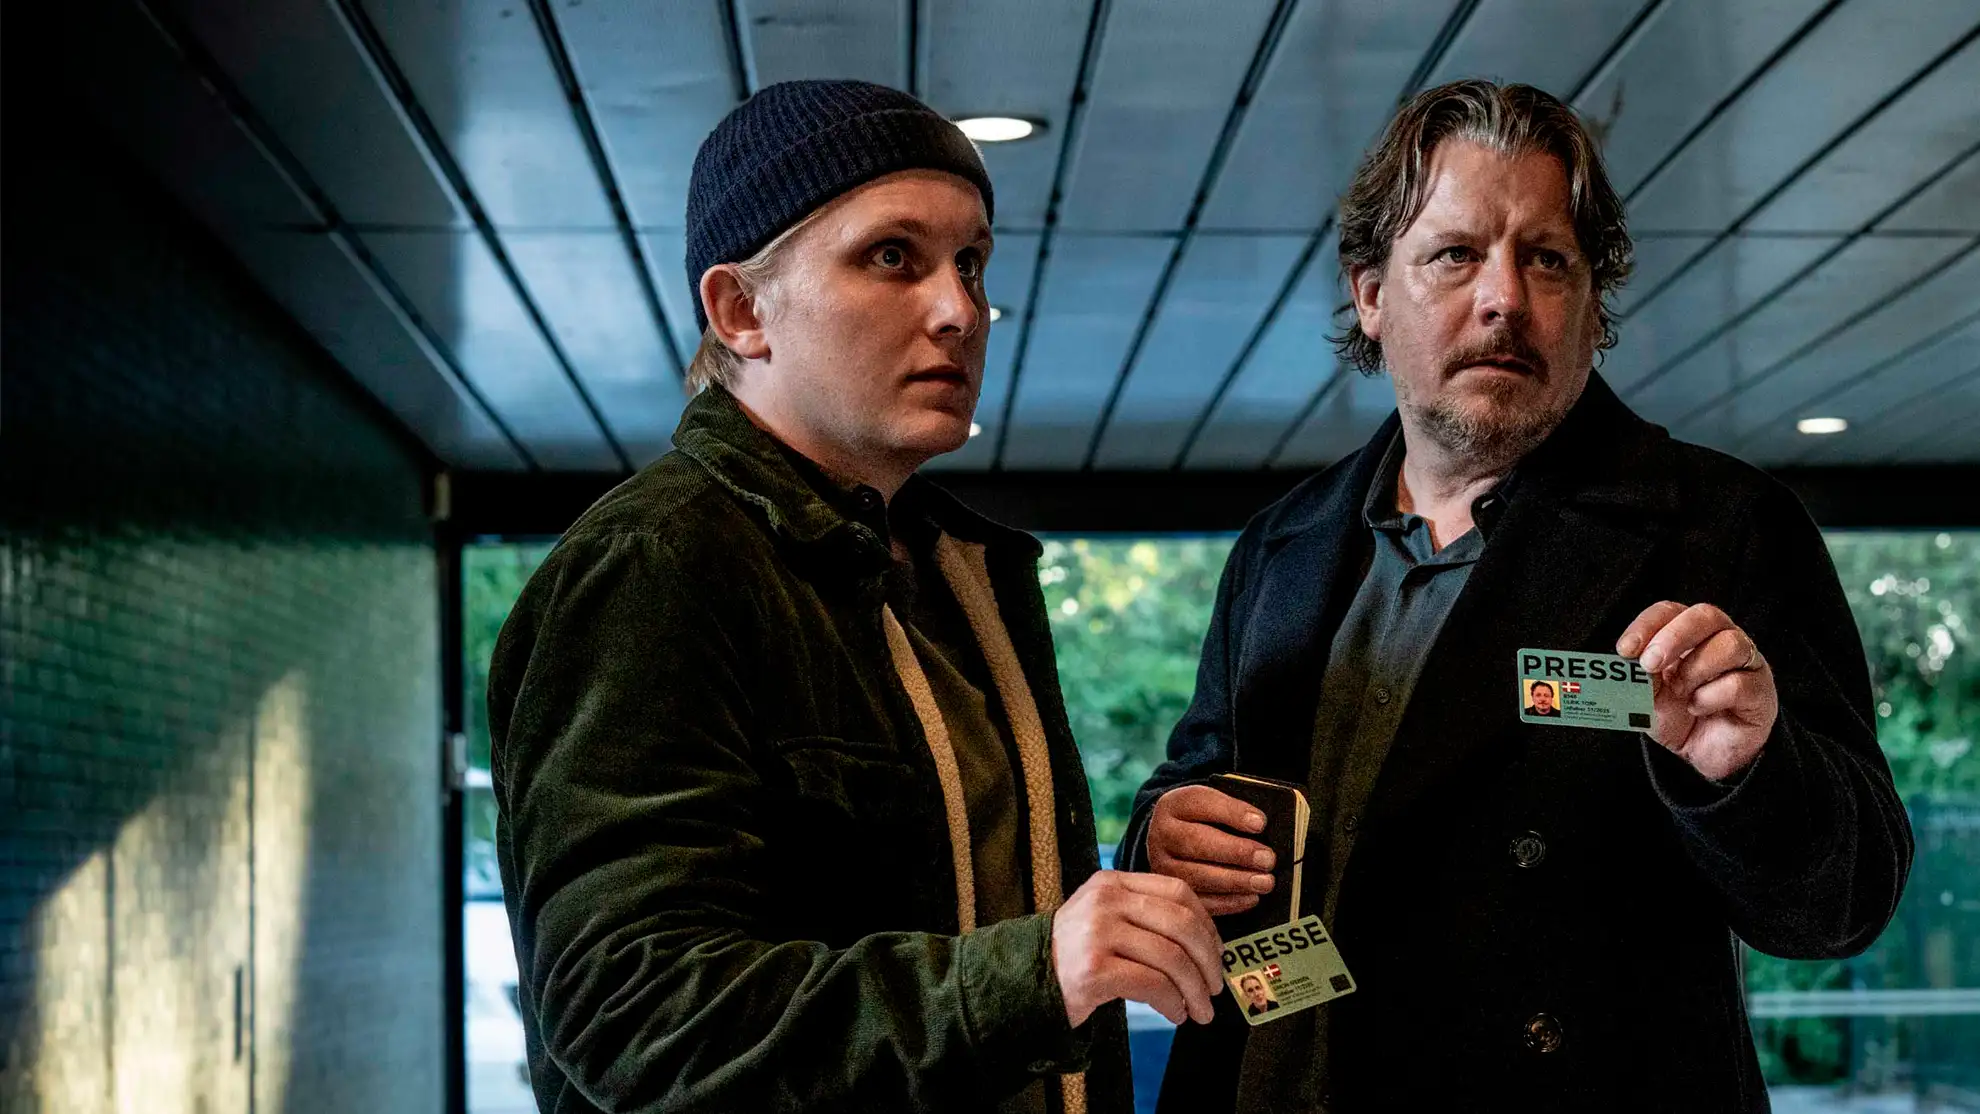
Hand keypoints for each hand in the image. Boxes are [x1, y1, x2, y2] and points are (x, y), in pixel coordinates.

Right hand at [1052, 871, 1225, 1027]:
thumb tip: (1207, 942)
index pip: (1177, 891)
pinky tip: (1175, 1013)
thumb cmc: (1077, 954)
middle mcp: (1105, 901)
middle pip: (1181, 924)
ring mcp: (1098, 933)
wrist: (1028, 979)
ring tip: (1200, 1010)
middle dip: (1208, 961)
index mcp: (1112, 882)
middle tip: (1215, 988)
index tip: (1216, 952)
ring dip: (1195, 990)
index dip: (1206, 924)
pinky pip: (1152, 985)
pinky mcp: (1095, 969)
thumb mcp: (1106, 917)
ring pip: (1171, 957)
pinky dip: (1173, 1003)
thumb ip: (1146, 915)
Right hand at [1146, 785, 1276, 915]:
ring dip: (1235, 881)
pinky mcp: (1172, 892)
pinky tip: (1251, 897)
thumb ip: (1234, 811)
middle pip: (1196, 842)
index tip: (1260, 823)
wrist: (1173, 841)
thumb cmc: (1203, 821)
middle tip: (1266, 859)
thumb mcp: (1213, 805)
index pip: (1200, 802)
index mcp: (1174, 804)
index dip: (1232, 813)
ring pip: (1196, 876)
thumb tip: (1261, 826)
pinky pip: (1198, 900)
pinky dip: (1228, 902)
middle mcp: (1162, 834)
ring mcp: (1162, 865)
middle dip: (1236, 852)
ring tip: (1264, 882)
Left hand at [1617, 601, 1778, 781]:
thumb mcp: (1648, 696)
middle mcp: (1720, 639)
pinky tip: (1698, 707)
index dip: (1647, 625)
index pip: (1670, 611)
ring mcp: (1745, 663)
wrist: (1703, 754)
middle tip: (1650, 664)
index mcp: (1689, 635)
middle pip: (1706, 615)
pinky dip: (1710, 697)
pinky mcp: (1760, 691)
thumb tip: (1627, 663)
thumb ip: (1640, 677)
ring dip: (1694, 669)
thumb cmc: (1677, 716)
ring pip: (1730, 644)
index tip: (1625, 650)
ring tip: (1680, 693)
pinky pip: (1739, 683)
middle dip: (1673, 637)